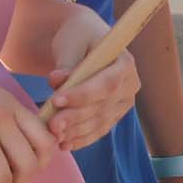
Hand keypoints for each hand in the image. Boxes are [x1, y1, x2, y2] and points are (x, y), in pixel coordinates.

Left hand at [41, 1, 138, 150]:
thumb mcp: (71, 43)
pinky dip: (82, 138)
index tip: (57, 100)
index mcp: (125, 62)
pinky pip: (99, 129)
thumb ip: (66, 64)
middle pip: (103, 106)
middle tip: (51, 125)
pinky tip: (65, 145)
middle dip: (76, 118)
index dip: (83, 95)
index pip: (107, 84)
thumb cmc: (76, 36)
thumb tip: (58, 79)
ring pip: (101, 121)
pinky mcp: (114, 114)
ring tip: (54, 136)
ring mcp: (124, 102)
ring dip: (77, 132)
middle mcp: (130, 84)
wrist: (81, 40)